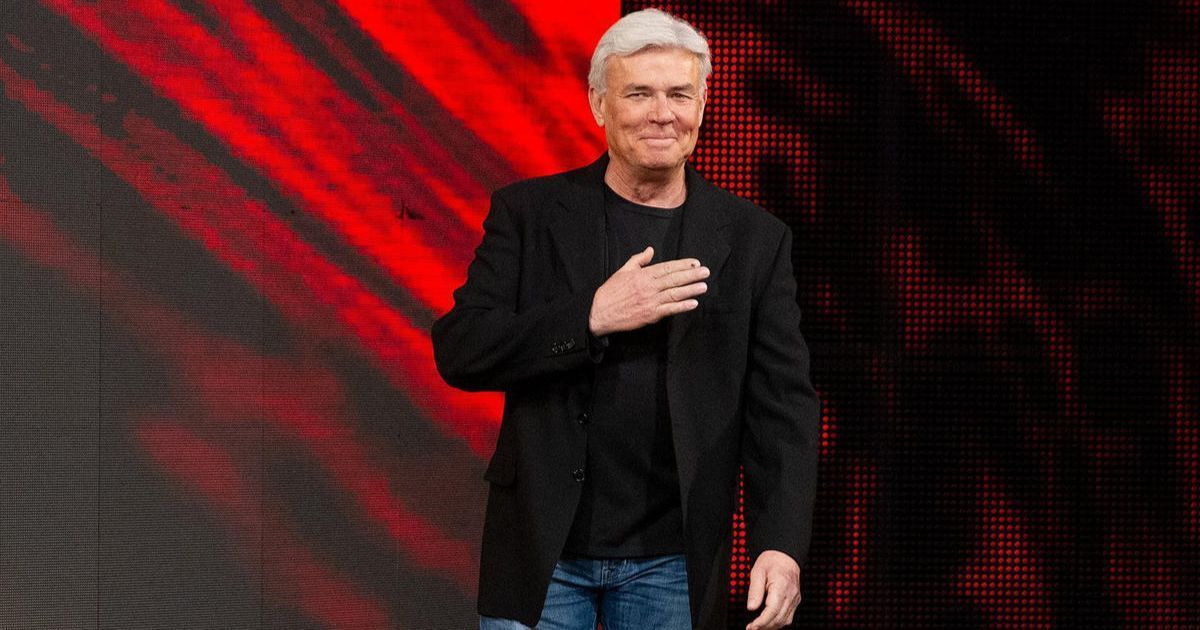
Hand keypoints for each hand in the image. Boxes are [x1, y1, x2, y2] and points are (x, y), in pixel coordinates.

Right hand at [588, 247, 708, 335]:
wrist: (600, 313)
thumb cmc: (610, 292)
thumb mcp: (623, 271)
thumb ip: (638, 260)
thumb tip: (650, 250)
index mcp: (643, 275)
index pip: (667, 268)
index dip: (683, 265)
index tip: (695, 263)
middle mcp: (649, 287)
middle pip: (674, 279)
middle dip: (692, 275)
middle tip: (706, 272)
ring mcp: (650, 302)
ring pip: (674, 294)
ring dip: (691, 290)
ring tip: (704, 286)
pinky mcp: (650, 315)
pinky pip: (669, 310)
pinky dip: (682, 307)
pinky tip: (693, 303)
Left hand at [745, 550, 801, 629]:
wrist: (785, 556)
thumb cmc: (771, 561)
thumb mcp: (757, 571)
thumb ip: (755, 590)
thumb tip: (751, 607)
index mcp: (781, 586)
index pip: (773, 610)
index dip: (762, 621)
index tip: (752, 626)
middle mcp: (791, 594)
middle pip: (779, 618)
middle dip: (764, 626)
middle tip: (751, 628)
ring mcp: (795, 598)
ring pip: (785, 620)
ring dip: (771, 626)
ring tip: (758, 627)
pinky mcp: (795, 600)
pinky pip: (788, 617)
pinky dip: (778, 622)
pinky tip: (769, 623)